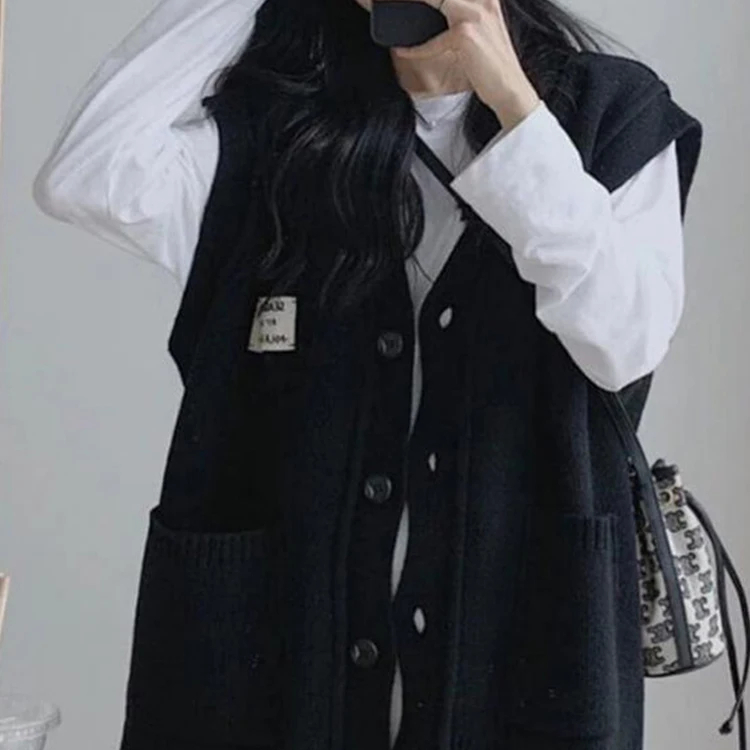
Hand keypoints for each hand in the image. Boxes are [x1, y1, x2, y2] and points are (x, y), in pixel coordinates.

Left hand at [393, 0, 540, 129]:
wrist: (510, 87)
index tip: (399, 0)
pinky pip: (431, 40)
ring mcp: (475, 13)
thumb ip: (456, 15)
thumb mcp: (477, 31)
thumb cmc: (491, 63)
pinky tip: (402, 49)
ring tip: (389, 6)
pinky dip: (415, 48)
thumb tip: (429, 15)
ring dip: (408, 4)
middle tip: (388, 0)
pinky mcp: (465, 34)